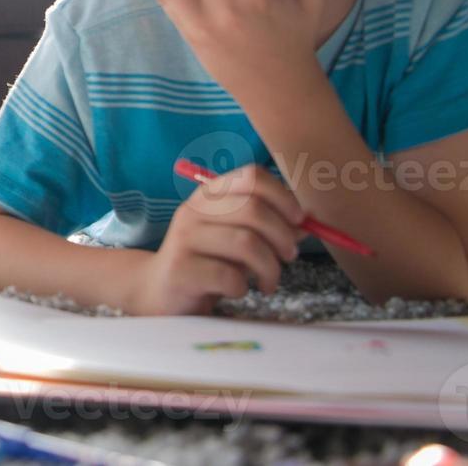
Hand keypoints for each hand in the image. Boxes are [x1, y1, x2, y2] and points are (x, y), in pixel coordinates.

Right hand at [130, 164, 305, 314]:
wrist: (159, 289)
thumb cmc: (208, 261)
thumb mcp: (238, 238)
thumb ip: (270, 227)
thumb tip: (307, 222)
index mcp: (209, 194)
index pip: (252, 177)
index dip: (283, 196)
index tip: (298, 221)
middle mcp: (194, 210)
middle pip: (253, 209)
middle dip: (283, 236)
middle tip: (289, 256)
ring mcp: (185, 238)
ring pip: (246, 243)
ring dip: (270, 268)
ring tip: (269, 282)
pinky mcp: (181, 269)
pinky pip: (229, 277)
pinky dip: (244, 287)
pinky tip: (238, 290)